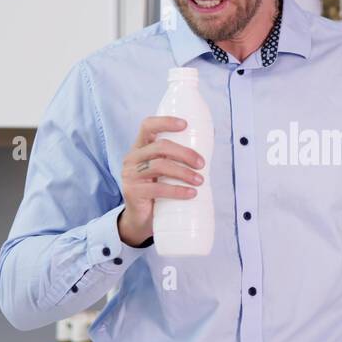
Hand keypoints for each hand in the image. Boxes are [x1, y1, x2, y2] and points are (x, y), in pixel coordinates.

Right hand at [117, 115, 204, 246]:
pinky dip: (178, 190)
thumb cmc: (158, 190)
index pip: (147, 126)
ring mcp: (131, 175)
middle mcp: (133, 158)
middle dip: (184, 153)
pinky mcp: (133, 192)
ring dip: (184, 172)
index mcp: (141, 147)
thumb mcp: (167, 170)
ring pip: (160, 166)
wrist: (141, 219)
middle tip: (202, 164)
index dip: (165, 122)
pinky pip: (158, 189)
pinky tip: (191, 193)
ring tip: (200, 181)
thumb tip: (210, 135)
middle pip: (160, 146)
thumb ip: (181, 156)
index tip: (185, 124)